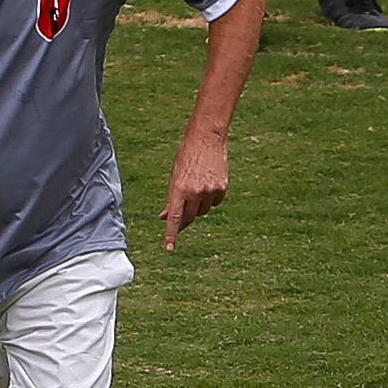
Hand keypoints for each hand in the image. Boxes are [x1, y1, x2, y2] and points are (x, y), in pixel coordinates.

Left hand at [161, 132, 228, 248]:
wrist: (206, 139)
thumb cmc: (186, 156)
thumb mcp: (174, 176)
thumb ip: (171, 198)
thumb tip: (165, 217)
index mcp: (178, 189)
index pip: (175, 218)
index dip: (172, 234)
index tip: (169, 248)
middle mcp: (195, 192)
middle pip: (189, 217)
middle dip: (184, 219)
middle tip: (180, 215)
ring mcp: (210, 191)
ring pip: (203, 211)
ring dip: (198, 206)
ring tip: (197, 187)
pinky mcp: (222, 188)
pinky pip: (215, 203)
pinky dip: (210, 198)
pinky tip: (208, 183)